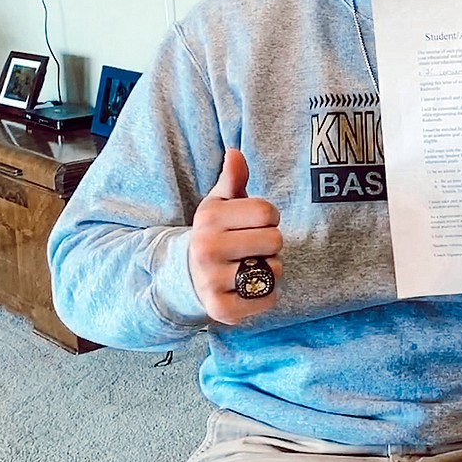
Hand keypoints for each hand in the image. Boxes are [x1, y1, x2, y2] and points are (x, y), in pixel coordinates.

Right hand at [188, 149, 282, 323]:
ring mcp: (212, 281)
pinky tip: (248, 287)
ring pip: (274, 270)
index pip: (267, 211)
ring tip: (249, 266)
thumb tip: (235, 152)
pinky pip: (268, 298)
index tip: (254, 223)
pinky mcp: (222, 309)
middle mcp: (206, 249)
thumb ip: (233, 178)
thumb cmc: (214, 233)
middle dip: (271, 242)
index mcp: (209, 218)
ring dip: (269, 268)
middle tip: (252, 246)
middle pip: (274, 240)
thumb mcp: (219, 203)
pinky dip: (266, 294)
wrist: (186, 275)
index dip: (269, 216)